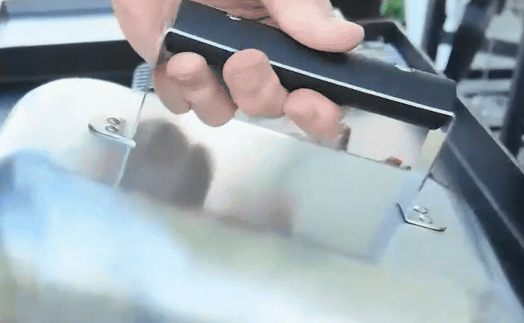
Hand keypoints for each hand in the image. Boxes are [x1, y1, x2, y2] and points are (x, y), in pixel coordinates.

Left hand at [113, 0, 363, 138]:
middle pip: (270, 107)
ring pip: (223, 112)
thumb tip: (347, 38)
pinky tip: (175, 57)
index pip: (319, 88)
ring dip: (211, 95)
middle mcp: (258, 55)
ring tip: (191, 60)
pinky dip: (179, 88)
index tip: (306, 101)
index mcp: (291, 34)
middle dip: (260, 93)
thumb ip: (303, 9)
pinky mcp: (177, 66)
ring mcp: (215, 64)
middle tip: (244, 60)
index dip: (319, 110)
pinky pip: (182, 102)